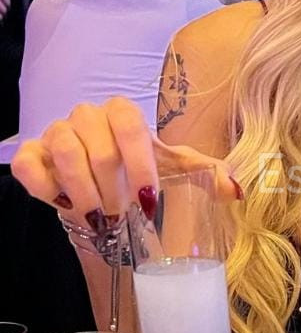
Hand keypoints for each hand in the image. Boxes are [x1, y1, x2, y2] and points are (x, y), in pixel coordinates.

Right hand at [11, 97, 240, 226]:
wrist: (101, 184)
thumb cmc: (139, 171)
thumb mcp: (176, 170)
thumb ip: (208, 175)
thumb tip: (238, 190)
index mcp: (123, 112)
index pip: (131, 126)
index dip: (141, 165)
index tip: (149, 201)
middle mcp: (87, 116)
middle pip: (100, 150)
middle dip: (114, 193)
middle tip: (123, 217)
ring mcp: (56, 132)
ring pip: (66, 156)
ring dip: (86, 196)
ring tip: (100, 219)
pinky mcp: (32, 154)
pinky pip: (31, 167)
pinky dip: (46, 189)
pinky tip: (65, 206)